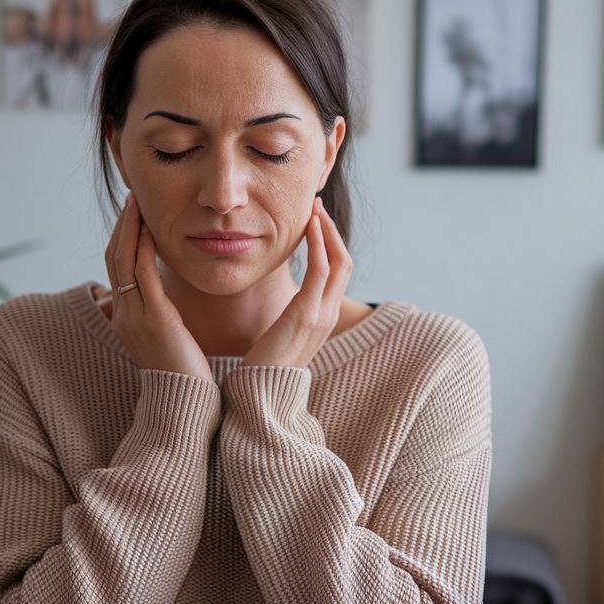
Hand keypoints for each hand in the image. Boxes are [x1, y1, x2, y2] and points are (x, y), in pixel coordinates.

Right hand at [104, 193, 215, 383]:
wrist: (187, 408)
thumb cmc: (187, 376)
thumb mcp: (171, 340)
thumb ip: (167, 316)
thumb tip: (174, 301)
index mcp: (127, 319)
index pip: (117, 269)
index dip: (123, 238)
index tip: (135, 214)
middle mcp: (124, 316)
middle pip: (113, 258)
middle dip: (123, 225)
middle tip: (134, 198)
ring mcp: (134, 317)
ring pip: (122, 261)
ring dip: (130, 228)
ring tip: (139, 203)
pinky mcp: (153, 319)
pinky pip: (141, 275)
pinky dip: (142, 248)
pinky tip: (150, 229)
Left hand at [241, 196, 352, 367]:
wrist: (259, 397)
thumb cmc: (261, 370)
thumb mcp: (278, 338)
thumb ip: (285, 319)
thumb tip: (278, 306)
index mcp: (322, 319)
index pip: (337, 273)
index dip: (330, 244)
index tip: (314, 221)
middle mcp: (327, 315)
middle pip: (344, 262)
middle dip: (332, 231)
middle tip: (316, 206)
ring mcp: (321, 315)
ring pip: (338, 261)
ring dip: (326, 231)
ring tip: (314, 209)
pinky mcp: (306, 314)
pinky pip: (320, 270)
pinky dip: (318, 244)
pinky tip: (309, 226)